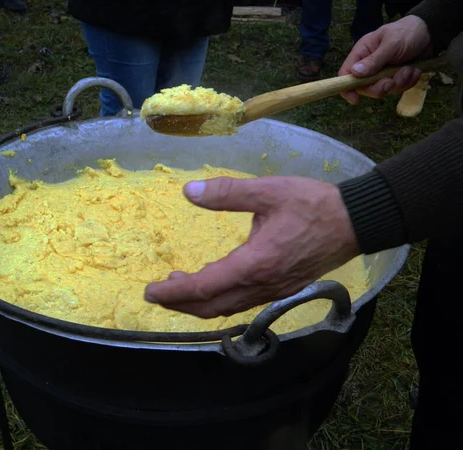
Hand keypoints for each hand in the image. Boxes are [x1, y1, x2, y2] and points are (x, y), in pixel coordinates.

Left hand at [144, 176, 359, 318]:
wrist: (355, 222)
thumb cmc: (313, 204)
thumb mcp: (268, 191)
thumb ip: (227, 193)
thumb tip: (189, 191)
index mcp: (255, 263)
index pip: (205, 287)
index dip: (174, 293)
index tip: (151, 291)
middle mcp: (262, 285)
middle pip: (212, 306)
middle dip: (181, 304)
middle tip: (158, 293)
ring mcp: (274, 291)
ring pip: (228, 307)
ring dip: (200, 302)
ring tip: (179, 286)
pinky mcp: (283, 289)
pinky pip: (244, 302)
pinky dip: (221, 299)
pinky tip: (215, 282)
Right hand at [339, 15, 431, 104]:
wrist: (430, 32)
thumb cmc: (407, 32)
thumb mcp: (391, 44)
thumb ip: (374, 60)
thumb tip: (354, 73)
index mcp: (362, 53)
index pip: (346, 74)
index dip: (347, 88)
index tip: (355, 99)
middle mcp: (369, 65)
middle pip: (365, 87)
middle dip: (380, 88)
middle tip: (391, 82)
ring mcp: (382, 73)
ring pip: (383, 90)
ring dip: (399, 82)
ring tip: (409, 68)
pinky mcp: (395, 78)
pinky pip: (397, 89)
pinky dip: (408, 82)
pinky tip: (414, 70)